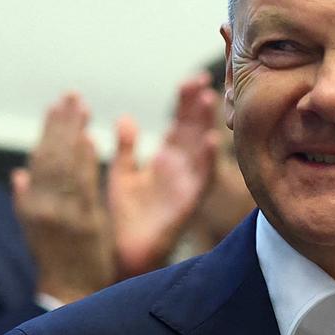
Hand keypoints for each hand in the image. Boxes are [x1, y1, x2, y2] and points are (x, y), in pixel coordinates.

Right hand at [13, 92, 113, 302]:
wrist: (69, 292)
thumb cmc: (55, 262)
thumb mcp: (34, 230)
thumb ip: (25, 201)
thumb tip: (19, 174)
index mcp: (30, 204)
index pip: (39, 158)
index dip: (48, 130)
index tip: (55, 106)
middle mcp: (43, 205)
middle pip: (51, 154)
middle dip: (61, 122)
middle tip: (71, 95)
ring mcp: (63, 212)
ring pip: (66, 163)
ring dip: (73, 132)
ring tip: (80, 107)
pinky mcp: (83, 222)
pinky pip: (83, 185)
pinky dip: (85, 161)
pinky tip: (90, 139)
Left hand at [106, 74, 219, 276]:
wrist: (125, 254)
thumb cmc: (126, 219)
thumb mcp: (123, 176)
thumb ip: (127, 149)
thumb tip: (126, 118)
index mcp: (165, 161)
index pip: (179, 124)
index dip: (185, 102)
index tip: (190, 81)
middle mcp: (180, 170)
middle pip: (193, 131)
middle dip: (197, 106)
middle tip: (201, 80)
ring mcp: (186, 185)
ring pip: (200, 149)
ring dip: (206, 125)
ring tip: (208, 100)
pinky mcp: (188, 203)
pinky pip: (201, 180)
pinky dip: (208, 161)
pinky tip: (211, 142)